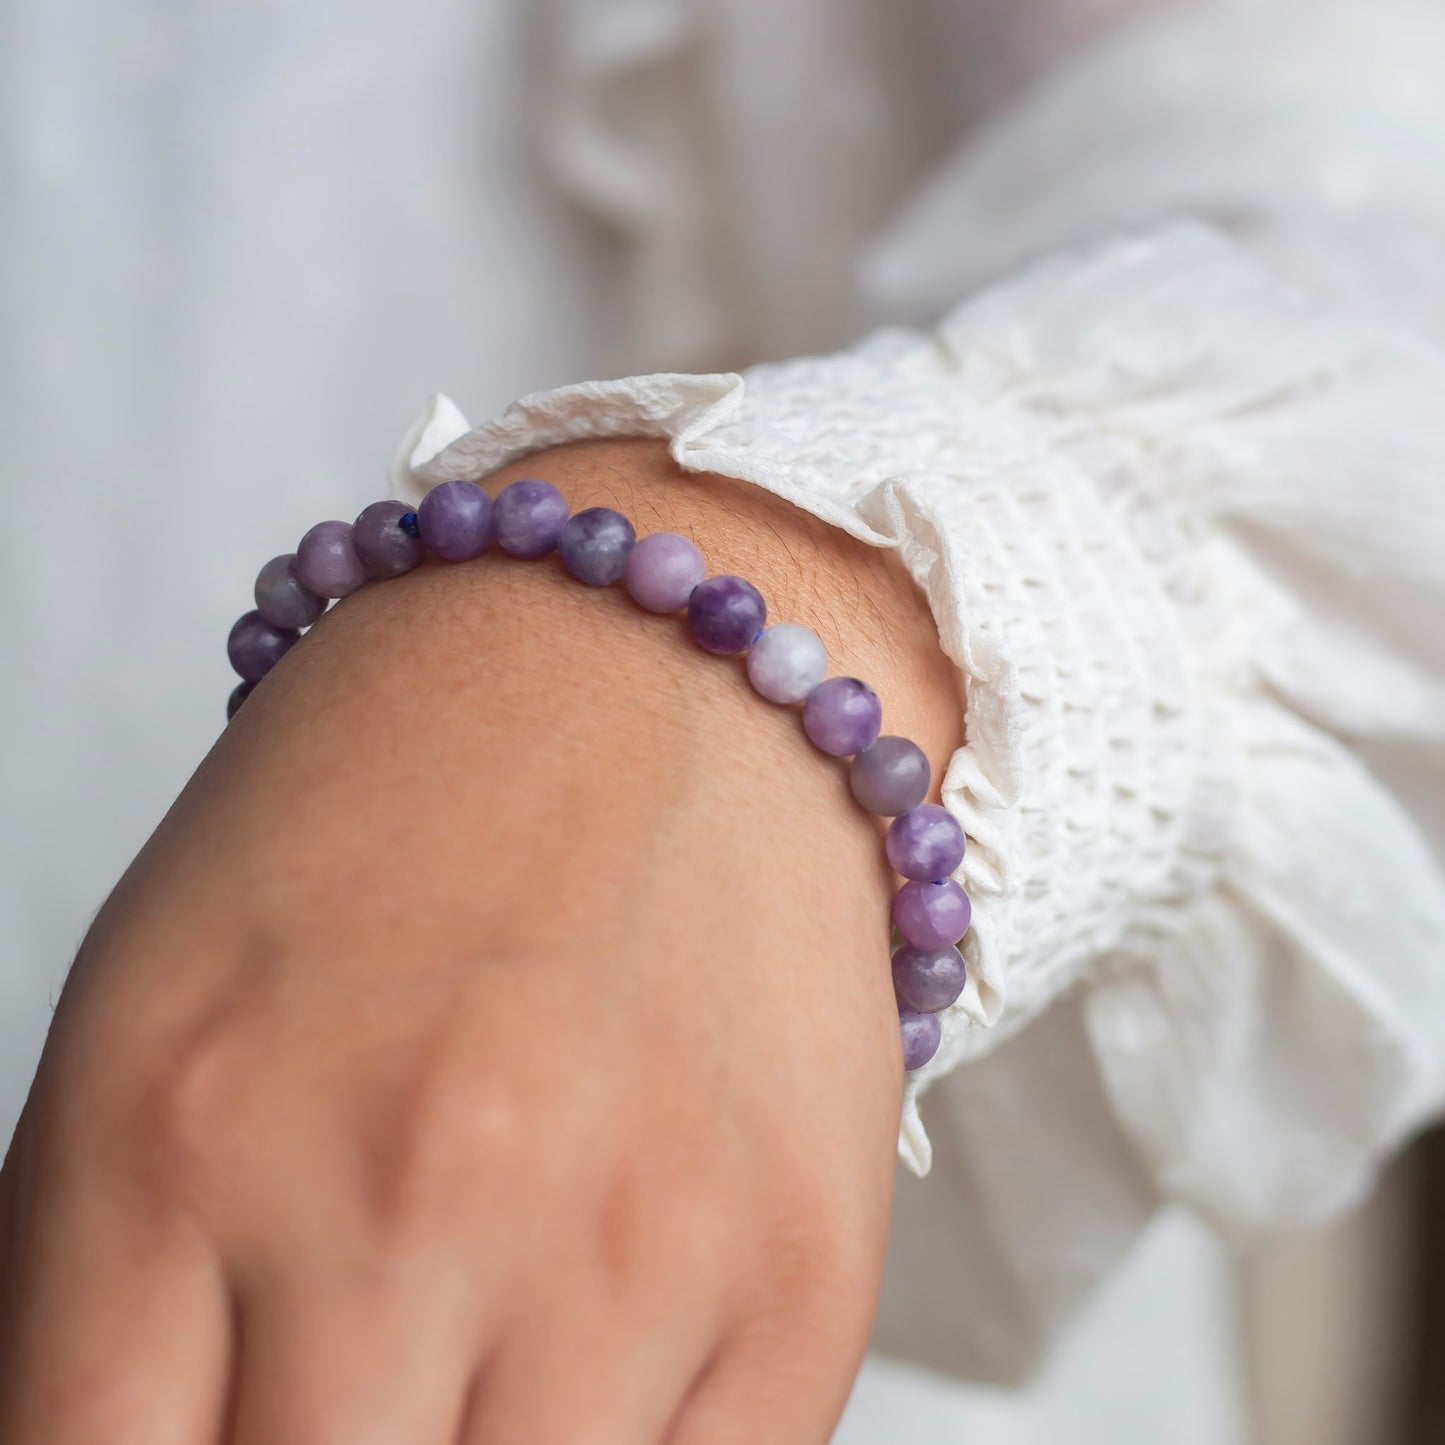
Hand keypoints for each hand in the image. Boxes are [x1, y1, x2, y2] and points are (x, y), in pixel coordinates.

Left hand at [0, 440, 963, 1442]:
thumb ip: (102, 1287)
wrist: (660, 669)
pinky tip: (604, 1356)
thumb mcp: (153, 1009)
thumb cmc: (401, 804)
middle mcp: (408, 1202)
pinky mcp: (800, 1270)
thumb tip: (136, 1442)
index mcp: (173, 1137)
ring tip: (482, 1348)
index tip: (206, 1432)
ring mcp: (627, 1246)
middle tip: (351, 1382)